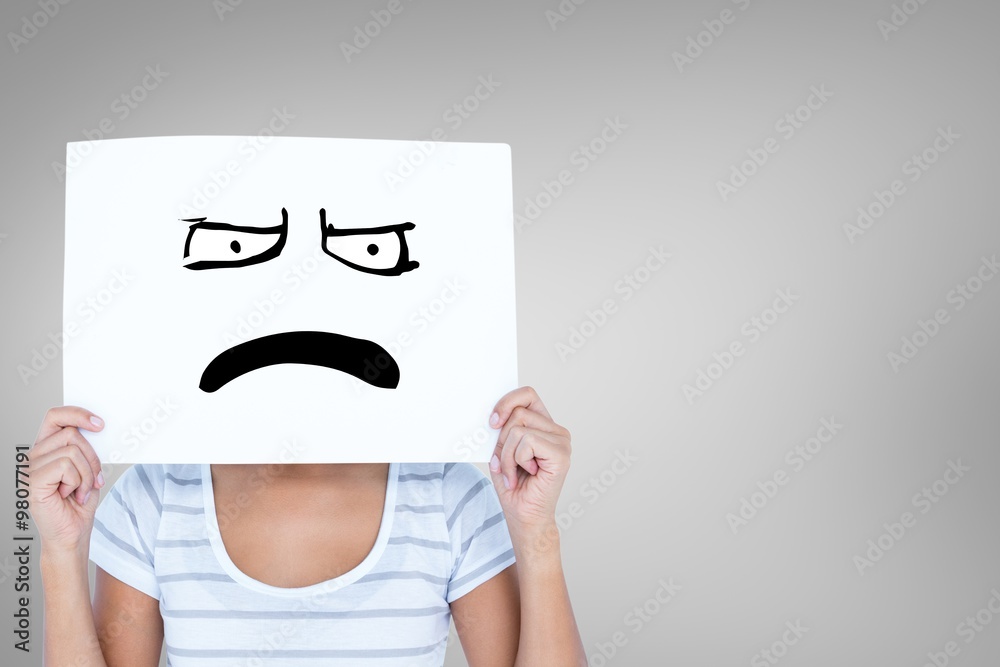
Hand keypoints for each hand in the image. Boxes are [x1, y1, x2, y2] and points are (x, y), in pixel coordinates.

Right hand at [28, 406, 105, 555]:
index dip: (77, 414)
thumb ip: (85, 448)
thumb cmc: (78, 503)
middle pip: (71, 433)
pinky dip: (77, 481)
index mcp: (45, 449)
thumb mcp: (87, 469)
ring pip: (72, 450)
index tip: (100, 424)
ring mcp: (30, 468)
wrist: (71, 534)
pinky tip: (71, 495)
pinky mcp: (33, 481)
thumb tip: (97, 426)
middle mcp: (34, 456)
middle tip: (93, 479)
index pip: (55, 416)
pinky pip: (66, 466)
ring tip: (80, 490)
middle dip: (92, 457)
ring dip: (86, 473)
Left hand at [488, 386, 570, 535]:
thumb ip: (502, 429)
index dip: (507, 402)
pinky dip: (516, 461)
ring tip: (514, 473)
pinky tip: (526, 475)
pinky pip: (527, 442)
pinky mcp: (561, 454)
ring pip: (519, 429)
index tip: (492, 422)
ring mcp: (562, 442)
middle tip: (504, 464)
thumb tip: (494, 414)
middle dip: (501, 441)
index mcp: (544, 425)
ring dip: (507, 456)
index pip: (527, 395)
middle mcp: (557, 430)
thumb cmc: (514, 486)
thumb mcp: (500, 451)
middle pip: (518, 412)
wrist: (524, 517)